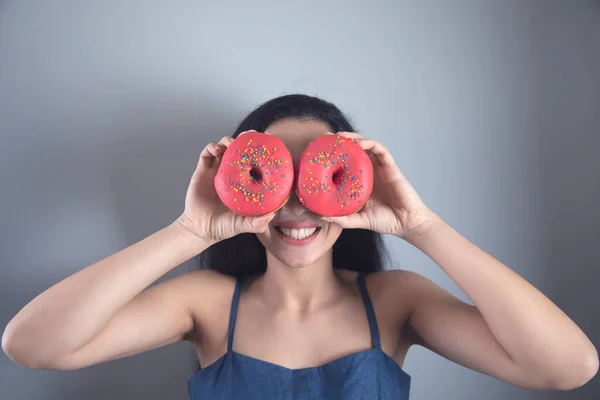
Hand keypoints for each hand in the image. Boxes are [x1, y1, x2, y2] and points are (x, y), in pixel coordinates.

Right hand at [176, 130, 274, 243]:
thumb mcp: (242, 225)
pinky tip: (216, 149)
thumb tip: (271, 216)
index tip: (270, 141)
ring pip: (224, 148)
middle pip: (239, 150)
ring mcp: (217, 171)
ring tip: (232, 143)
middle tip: (252, 135)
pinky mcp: (202, 171)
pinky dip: (211, 147)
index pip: (254, 161)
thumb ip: (255, 223)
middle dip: (245, 139)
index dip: (261, 150)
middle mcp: (232, 174)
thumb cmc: (224, 227)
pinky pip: (206, 154)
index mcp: (244, 182)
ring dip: (228, 141)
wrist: (200, 229)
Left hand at [322, 132, 436, 238]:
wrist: (406, 223)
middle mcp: (368, 171)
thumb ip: (341, 218)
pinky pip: (380, 149)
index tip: (317, 152)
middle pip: (353, 150)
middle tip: (325, 137)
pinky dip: (369, 143)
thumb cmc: (384, 221)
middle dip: (339, 141)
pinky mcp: (390, 166)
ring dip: (353, 138)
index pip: (344, 164)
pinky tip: (359, 143)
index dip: (332, 157)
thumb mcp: (357, 220)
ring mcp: (379, 167)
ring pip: (365, 145)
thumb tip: (321, 216)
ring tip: (339, 136)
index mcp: (359, 181)